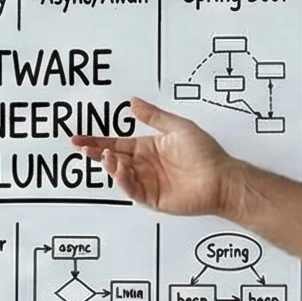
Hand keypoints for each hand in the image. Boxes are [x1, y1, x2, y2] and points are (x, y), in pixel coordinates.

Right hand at [71, 97, 239, 216]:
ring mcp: (147, 182)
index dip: (97, 141)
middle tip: (80, 147)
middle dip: (95, 154)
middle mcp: (144, 165)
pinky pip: (132, 190)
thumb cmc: (206, 153)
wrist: (221, 179)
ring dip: (110, 165)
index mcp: (147, 148)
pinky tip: (120, 169)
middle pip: (112, 159)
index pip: (116, 144)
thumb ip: (153, 116)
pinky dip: (123, 181)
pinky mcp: (152, 198)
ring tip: (106, 156)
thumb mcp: (178, 127)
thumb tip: (133, 102)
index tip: (80, 138)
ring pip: (119, 174)